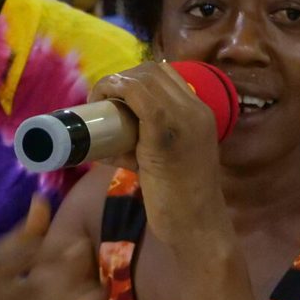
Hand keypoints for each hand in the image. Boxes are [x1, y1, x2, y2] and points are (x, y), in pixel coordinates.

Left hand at [89, 62, 226, 239]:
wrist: (197, 228)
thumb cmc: (178, 201)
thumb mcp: (162, 162)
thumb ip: (141, 147)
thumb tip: (103, 143)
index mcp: (201, 113)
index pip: (166, 74)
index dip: (135, 77)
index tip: (115, 96)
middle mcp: (197, 110)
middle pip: (153, 71)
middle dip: (121, 78)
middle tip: (102, 101)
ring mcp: (185, 120)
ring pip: (144, 79)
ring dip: (114, 84)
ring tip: (99, 103)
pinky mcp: (166, 135)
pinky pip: (139, 97)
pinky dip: (116, 92)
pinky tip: (101, 104)